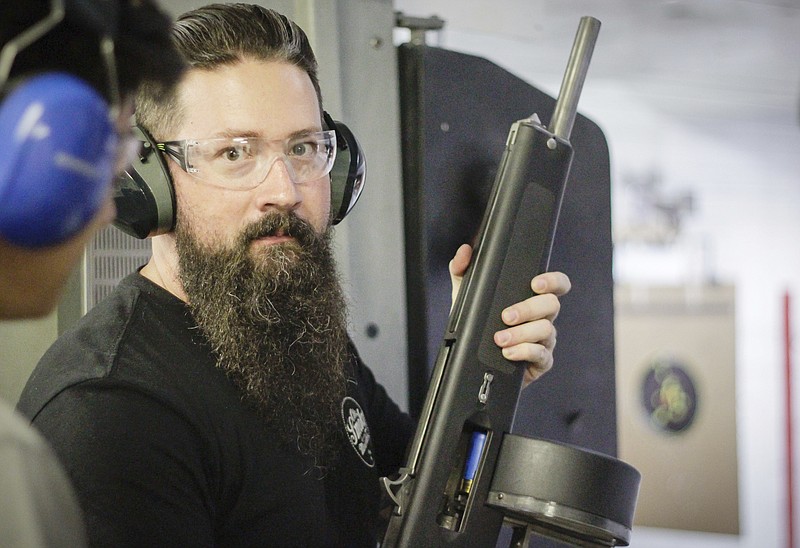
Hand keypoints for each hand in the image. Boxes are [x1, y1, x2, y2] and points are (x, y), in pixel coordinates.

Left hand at [449, 243, 571, 386]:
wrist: (476, 361)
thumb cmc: (479, 325)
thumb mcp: (466, 296)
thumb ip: (463, 270)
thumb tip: (464, 252)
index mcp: (531, 298)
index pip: (556, 284)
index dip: (553, 281)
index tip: (535, 283)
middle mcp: (542, 317)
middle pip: (552, 305)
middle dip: (529, 309)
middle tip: (506, 316)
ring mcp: (544, 340)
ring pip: (546, 330)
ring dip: (522, 333)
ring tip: (500, 339)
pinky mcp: (540, 361)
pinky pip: (542, 355)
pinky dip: (524, 352)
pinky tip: (508, 353)